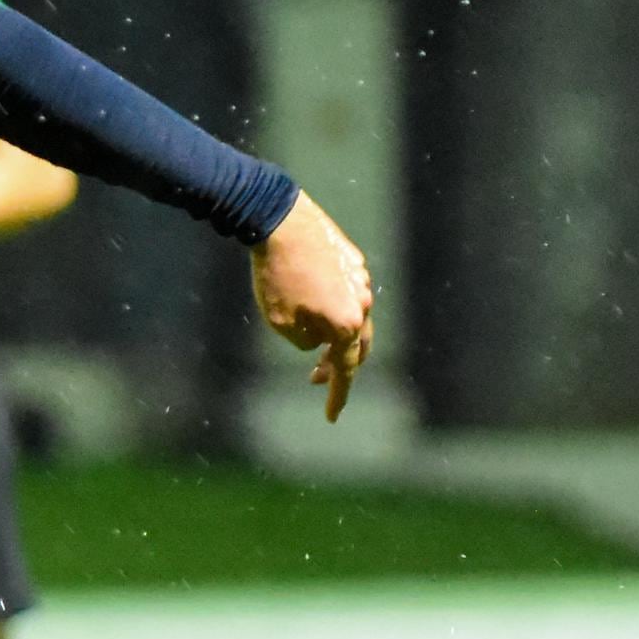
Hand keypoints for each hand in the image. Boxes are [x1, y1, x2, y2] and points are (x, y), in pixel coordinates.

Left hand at [248, 192, 376, 421]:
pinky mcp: (352, 259)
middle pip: (358, 345)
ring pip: (354, 315)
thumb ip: (306, 342)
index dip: (337, 396)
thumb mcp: (281, 324)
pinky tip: (313, 302)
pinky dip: (335, 305)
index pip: (346, 370)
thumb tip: (321, 338)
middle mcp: (362, 302)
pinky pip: (347, 291)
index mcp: (347, 324)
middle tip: (317, 378)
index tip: (330, 417)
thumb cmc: (275, 276)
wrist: (279, 220)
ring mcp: (360, 279)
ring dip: (336, 332)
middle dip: (339, 365)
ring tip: (312, 338)